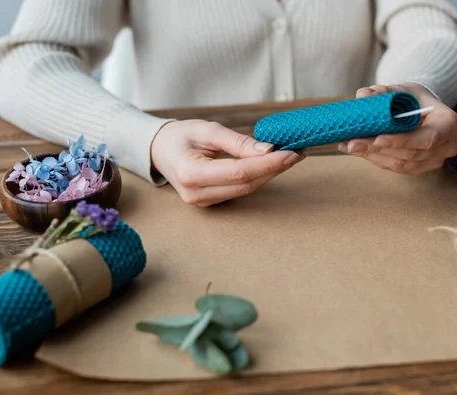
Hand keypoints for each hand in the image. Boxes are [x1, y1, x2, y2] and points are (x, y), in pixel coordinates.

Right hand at [151, 120, 303, 205]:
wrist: (159, 150)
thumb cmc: (180, 136)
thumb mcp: (206, 130)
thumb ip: (237, 141)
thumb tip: (268, 149)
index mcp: (191, 174)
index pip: (240, 172)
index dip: (268, 164)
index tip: (291, 152)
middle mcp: (196, 194)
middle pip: (246, 184)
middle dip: (275, 169)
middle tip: (297, 152)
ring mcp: (203, 202)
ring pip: (246, 189)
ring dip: (270, 174)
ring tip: (290, 156)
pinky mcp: (210, 202)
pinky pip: (240, 190)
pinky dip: (258, 177)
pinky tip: (272, 165)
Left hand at [338, 83, 456, 174]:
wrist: (421, 111)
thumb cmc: (415, 99)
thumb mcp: (404, 90)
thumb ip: (385, 92)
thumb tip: (363, 96)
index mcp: (449, 124)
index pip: (428, 138)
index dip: (402, 141)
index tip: (377, 139)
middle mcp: (446, 147)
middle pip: (410, 153)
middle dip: (378, 149)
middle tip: (351, 142)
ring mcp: (433, 161)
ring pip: (399, 163)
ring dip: (371, 155)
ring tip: (348, 145)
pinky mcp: (418, 168)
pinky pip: (394, 167)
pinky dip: (374, 158)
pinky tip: (356, 150)